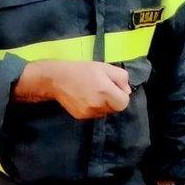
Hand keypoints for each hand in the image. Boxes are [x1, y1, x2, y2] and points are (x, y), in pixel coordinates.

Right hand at [16, 60, 130, 118]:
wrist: (57, 79)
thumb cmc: (82, 70)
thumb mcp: (105, 67)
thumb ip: (121, 78)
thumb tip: (127, 91)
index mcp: (105, 92)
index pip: (124, 103)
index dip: (122, 95)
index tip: (115, 88)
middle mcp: (97, 105)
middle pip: (115, 109)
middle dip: (113, 99)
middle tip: (104, 88)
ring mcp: (88, 113)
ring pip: (105, 112)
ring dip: (104, 104)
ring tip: (94, 92)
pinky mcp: (81, 117)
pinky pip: (94, 114)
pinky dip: (94, 107)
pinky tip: (86, 97)